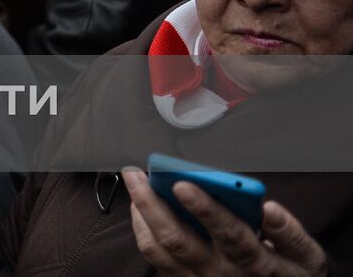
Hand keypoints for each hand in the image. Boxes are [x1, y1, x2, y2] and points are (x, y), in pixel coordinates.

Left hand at [122, 168, 327, 275]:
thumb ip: (290, 233)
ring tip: (134, 183)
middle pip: (180, 240)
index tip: (183, 184)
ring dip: (141, 215)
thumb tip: (271, 210)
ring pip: (159, 250)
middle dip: (153, 204)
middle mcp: (222, 273)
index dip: (205, 209)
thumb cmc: (291, 272)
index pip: (229, 234)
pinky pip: (155, 259)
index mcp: (256, 262)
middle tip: (137, 174)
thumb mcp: (306, 256)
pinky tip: (140, 207)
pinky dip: (142, 230)